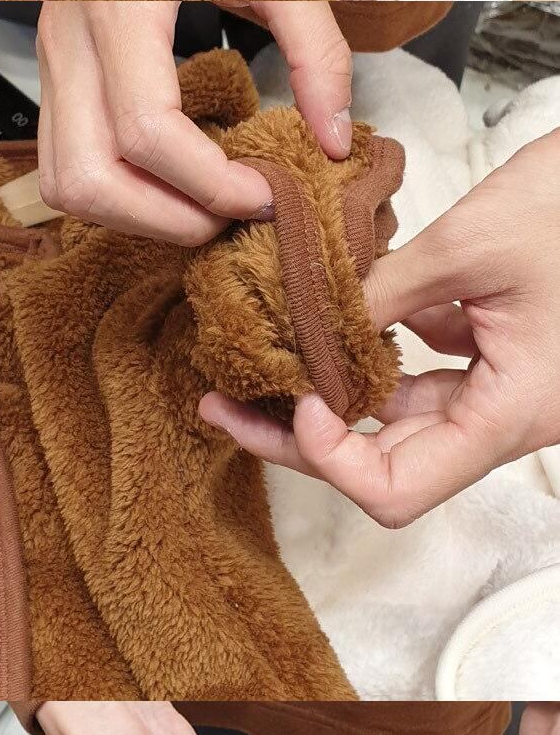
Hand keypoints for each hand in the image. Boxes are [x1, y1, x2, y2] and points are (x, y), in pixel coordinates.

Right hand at [36, 1, 353, 241]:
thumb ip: (315, 49)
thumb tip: (335, 139)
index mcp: (121, 8)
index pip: (147, 131)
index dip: (210, 184)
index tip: (266, 194)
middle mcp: (70, 39)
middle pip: (90, 176)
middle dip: (166, 218)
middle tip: (232, 213)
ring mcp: (52, 55)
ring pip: (63, 181)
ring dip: (133, 213)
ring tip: (201, 203)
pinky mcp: (54, 66)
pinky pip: (61, 157)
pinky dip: (114, 188)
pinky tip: (172, 175)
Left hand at [200, 130, 559, 526]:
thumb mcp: (467, 244)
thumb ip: (382, 291)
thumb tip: (301, 322)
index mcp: (511, 415)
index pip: (398, 490)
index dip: (330, 459)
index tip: (291, 397)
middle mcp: (506, 418)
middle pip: (388, 464)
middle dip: (302, 437)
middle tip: (224, 400)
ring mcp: (503, 389)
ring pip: (401, 419)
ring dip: (333, 395)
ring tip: (259, 359)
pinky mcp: (499, 353)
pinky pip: (426, 373)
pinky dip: (376, 349)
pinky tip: (334, 312)